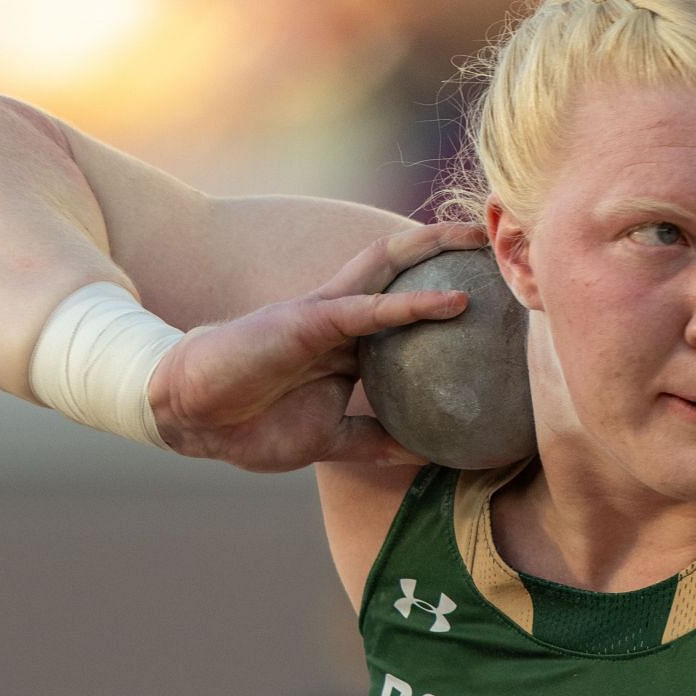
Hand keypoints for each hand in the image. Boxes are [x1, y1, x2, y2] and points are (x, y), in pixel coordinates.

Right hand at [147, 221, 487, 470]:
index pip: (402, 305)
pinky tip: (454, 302)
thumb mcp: (329, 439)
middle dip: (448, 249)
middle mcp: (340, 319)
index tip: (492, 295)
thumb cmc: (252, 425)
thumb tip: (427, 456)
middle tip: (501, 243)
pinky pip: (371, 310)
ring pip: (391, 270)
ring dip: (438, 249)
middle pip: (403, 270)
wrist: (193, 417)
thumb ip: (376, 440)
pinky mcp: (310, 322)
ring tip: (485, 239)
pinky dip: (414, 304)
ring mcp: (325, 316)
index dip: (442, 290)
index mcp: (344, 345)